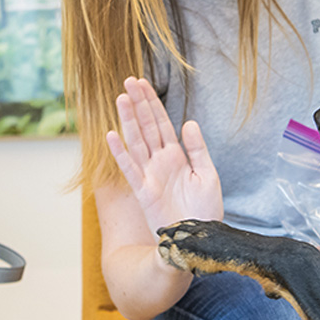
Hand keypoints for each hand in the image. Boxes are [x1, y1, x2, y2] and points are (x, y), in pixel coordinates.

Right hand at [106, 77, 222, 234]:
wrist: (197, 238)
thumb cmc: (205, 211)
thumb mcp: (208, 176)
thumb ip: (198, 149)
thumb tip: (189, 123)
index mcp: (177, 156)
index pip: (162, 123)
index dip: (152, 103)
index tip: (142, 84)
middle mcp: (161, 162)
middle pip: (147, 127)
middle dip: (138, 104)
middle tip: (128, 81)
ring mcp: (150, 175)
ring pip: (136, 141)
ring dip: (128, 120)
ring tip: (120, 98)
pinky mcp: (143, 191)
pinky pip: (130, 168)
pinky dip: (120, 152)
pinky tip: (111, 135)